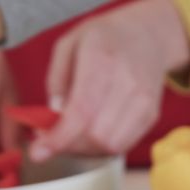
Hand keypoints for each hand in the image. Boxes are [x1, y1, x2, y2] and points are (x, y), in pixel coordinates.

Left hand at [30, 0, 189, 161]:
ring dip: (85, 148)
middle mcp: (128, 83)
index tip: (39, 152)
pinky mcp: (151, 115)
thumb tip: (55, 115)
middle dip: (69, 145)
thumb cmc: (103, 39)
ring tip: (71, 135)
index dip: (60, 138)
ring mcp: (144, 102)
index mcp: (102, 59)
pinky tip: (90, 133)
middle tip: (52, 137)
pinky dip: (102, 146)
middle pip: (97, 135)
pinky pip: (124, 144)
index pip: (82, 110)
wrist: (147, 36)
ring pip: (111, 145)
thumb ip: (56, 80)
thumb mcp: (68, 45)